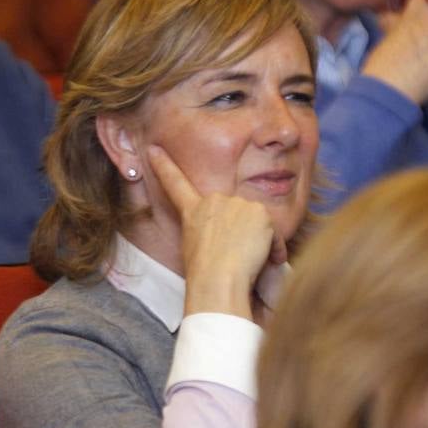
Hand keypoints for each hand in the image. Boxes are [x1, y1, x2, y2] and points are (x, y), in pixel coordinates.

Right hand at [148, 145, 280, 320]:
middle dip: (243, 232)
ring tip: (245, 261)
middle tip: (234, 256)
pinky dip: (272, 249)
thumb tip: (227, 239)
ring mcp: (238, 203)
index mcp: (194, 211)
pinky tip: (262, 260)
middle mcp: (215, 201)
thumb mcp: (196, 248)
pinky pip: (273, 234)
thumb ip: (209, 231)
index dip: (164, 165)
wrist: (218, 279)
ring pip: (257, 223)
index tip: (154, 148)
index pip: (176, 184)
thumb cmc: (205, 274)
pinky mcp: (259, 211)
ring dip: (258, 242)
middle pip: (237, 213)